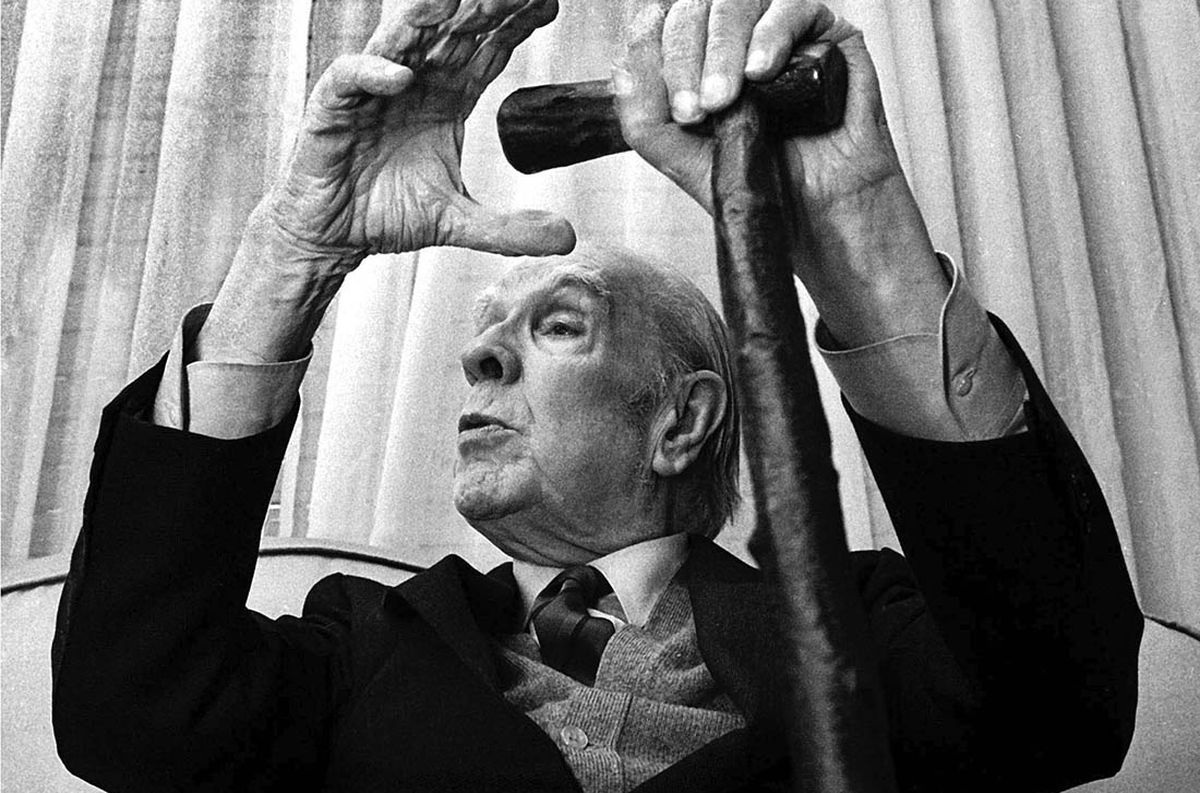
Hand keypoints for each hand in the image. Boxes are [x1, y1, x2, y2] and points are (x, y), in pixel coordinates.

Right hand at [269, 0, 574, 264]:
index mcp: (446, 98)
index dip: (515, 26)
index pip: (487, 50)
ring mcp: (374, 90)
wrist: (333, 235)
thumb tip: (565, 238)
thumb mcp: (459, 222)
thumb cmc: (386, 213)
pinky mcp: (335, 108)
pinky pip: (352, 79)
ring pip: (402, 41)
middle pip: (453, 34)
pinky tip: (401, 74)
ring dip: (427, 18)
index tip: (549, 4)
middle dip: (484, 9)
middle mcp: (414, 84)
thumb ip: (509, 228)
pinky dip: (373, 74)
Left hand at [613, 0, 946, 347]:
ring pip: (736, 2)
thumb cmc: (761, 186)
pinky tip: (762, 71)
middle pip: (693, 10)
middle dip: (685, 59)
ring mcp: (778, 32)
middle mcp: (733, 40)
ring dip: (722, 48)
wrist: (820, 215)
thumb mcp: (682, 158)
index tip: (675, 106)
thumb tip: (624, 71)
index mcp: (696, 60)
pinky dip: (771, 34)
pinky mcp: (826, 34)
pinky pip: (793, 6)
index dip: (654, 51)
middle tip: (697, 109)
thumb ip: (643, 119)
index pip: (660, 24)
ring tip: (726, 100)